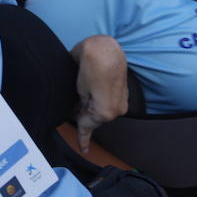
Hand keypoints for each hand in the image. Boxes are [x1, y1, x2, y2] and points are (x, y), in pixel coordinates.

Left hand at [73, 35, 127, 150]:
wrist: (105, 48)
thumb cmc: (90, 68)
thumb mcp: (80, 90)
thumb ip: (81, 106)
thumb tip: (80, 111)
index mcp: (105, 112)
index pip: (88, 127)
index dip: (83, 138)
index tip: (83, 149)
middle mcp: (117, 110)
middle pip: (96, 119)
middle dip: (84, 116)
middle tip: (72, 110)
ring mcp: (122, 101)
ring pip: (102, 110)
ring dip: (92, 107)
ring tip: (80, 96)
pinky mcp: (124, 91)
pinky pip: (109, 102)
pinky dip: (99, 100)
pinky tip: (92, 93)